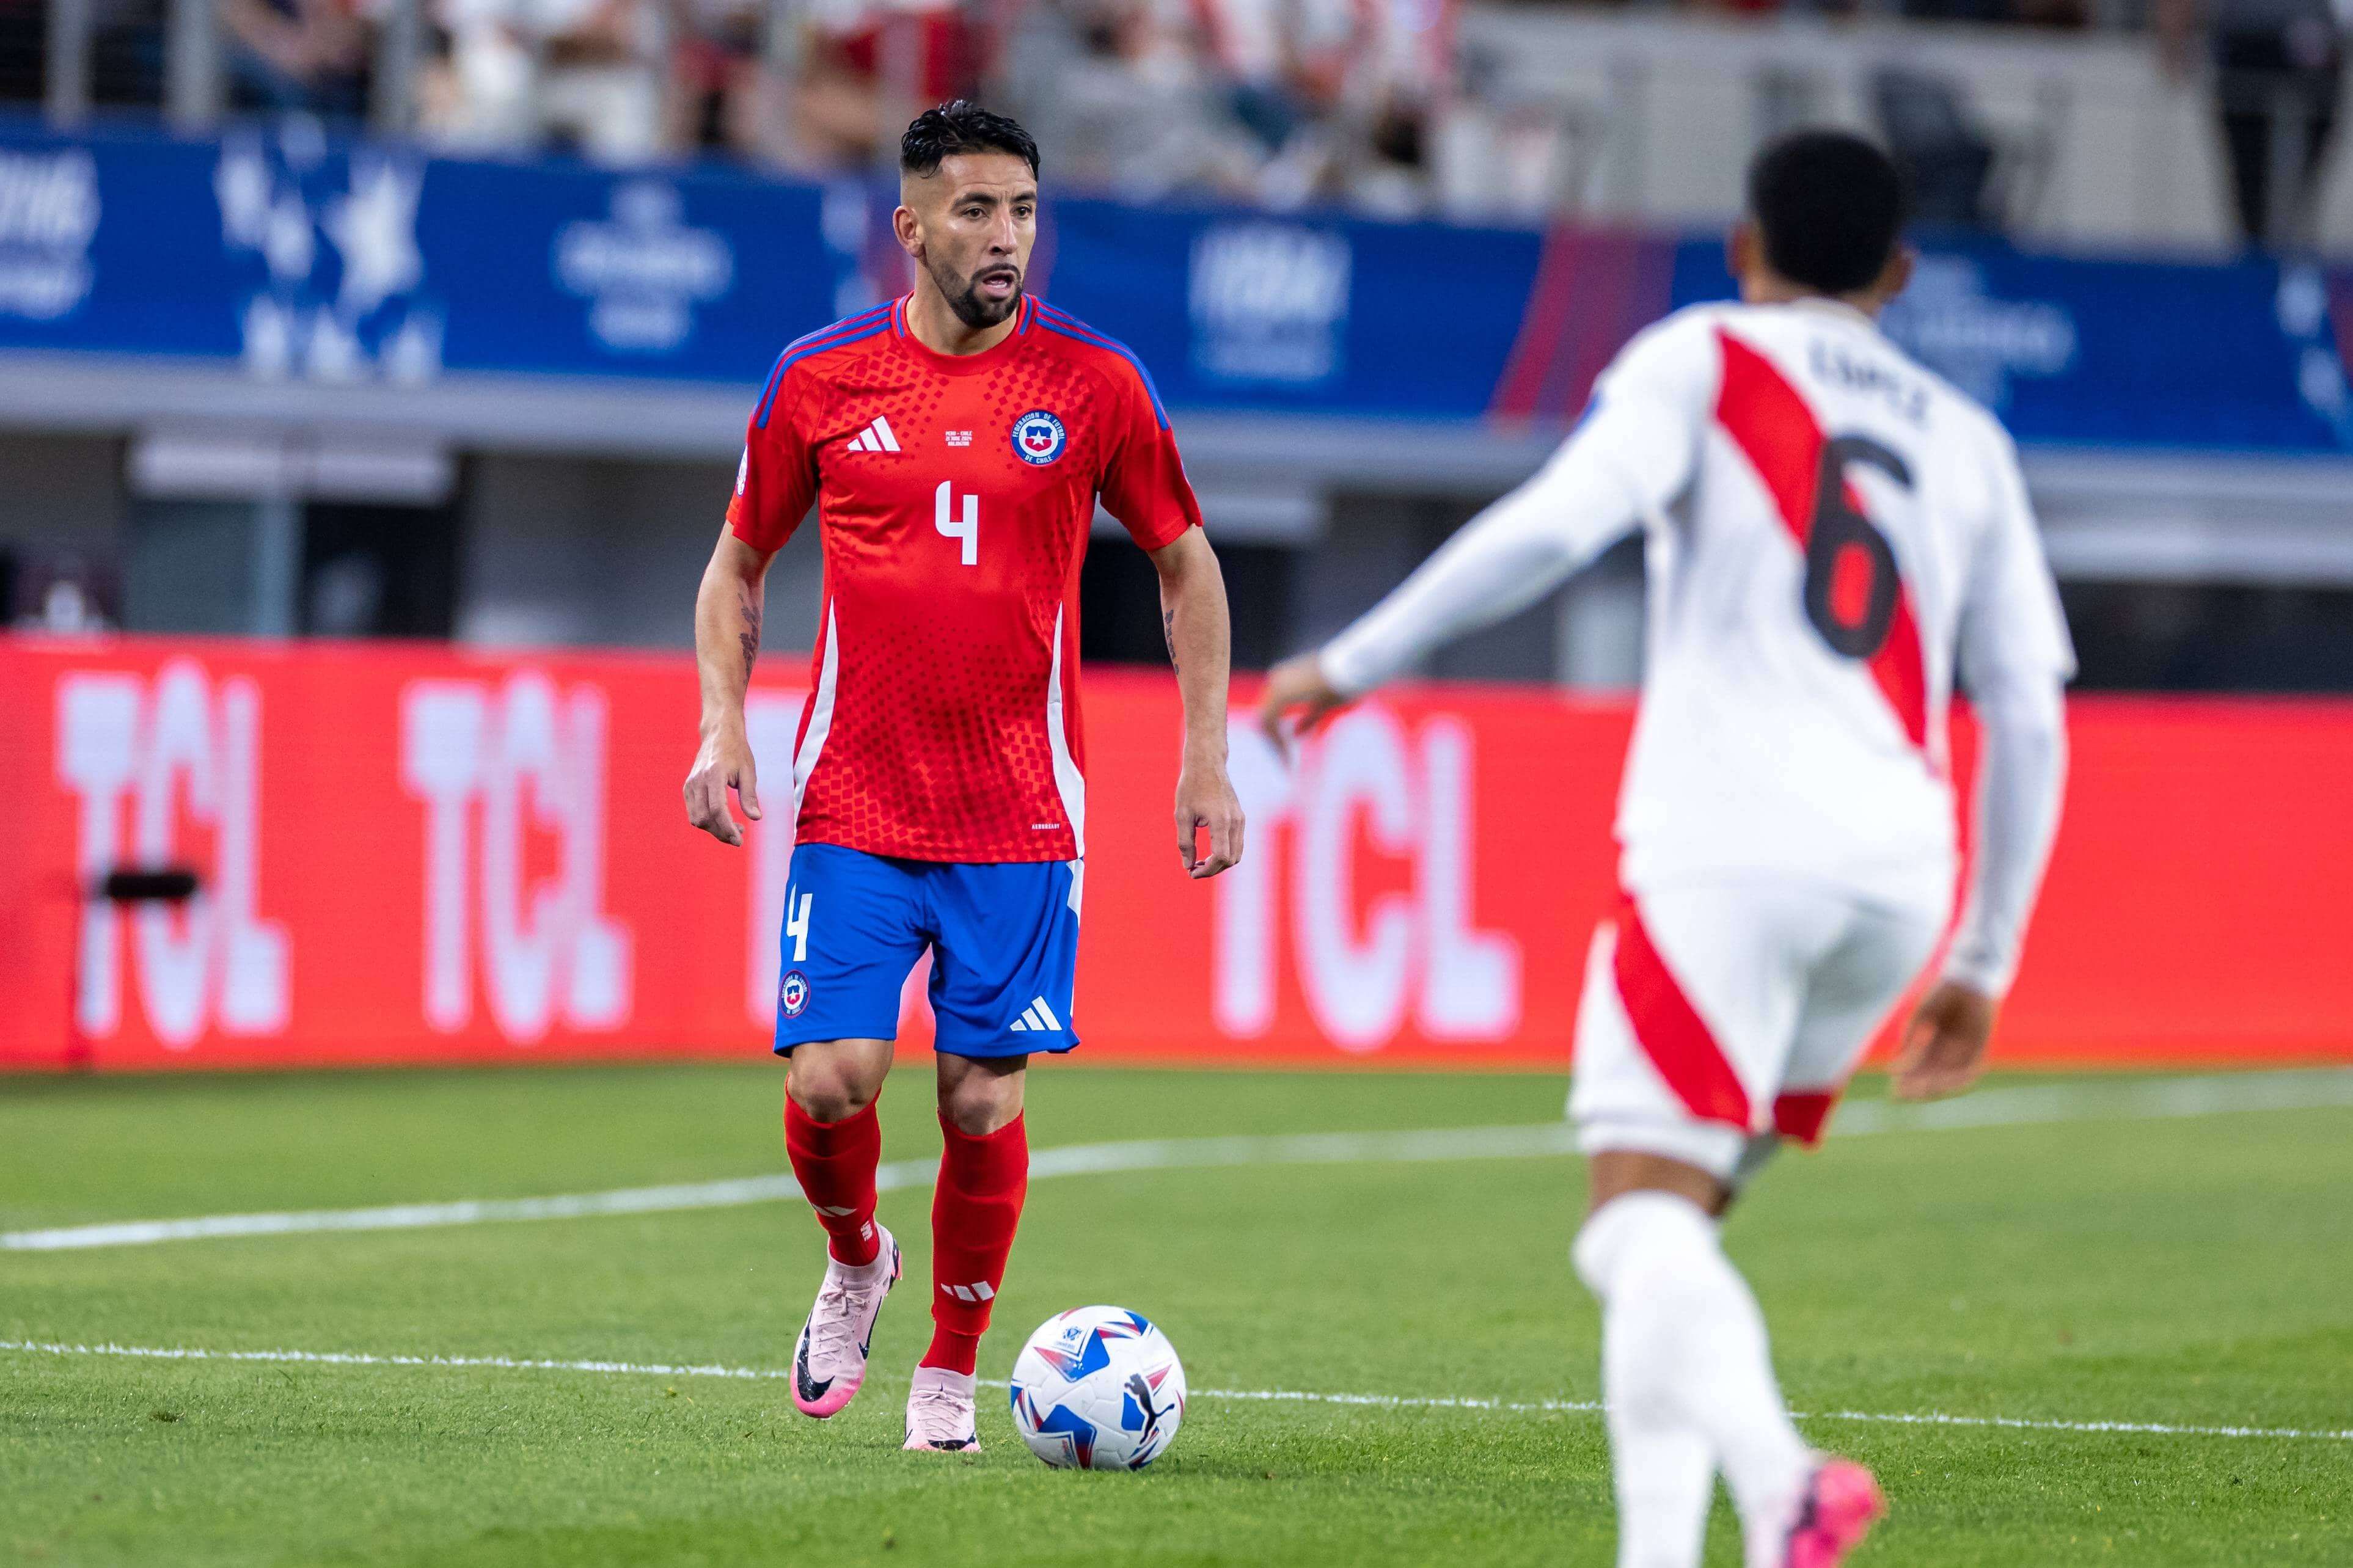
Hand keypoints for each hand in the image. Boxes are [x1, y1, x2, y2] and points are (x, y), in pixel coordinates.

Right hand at [683, 724, 761, 846]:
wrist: (718, 734)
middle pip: (705, 818)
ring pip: (697, 819)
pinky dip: (707, 822)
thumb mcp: (748, 772)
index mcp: (714, 774)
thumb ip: (749, 796)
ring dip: (714, 830)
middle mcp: (698, 780)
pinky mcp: (687, 788)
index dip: (728, 828)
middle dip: (722, 833)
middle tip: (740, 835)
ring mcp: (690, 785)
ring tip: (734, 829)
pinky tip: (722, 820)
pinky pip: (693, 813)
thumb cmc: (737, 751)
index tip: (739, 841)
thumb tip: (756, 818)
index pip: (718, 809)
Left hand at [1175, 756, 1243, 878]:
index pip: (1221, 857)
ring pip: (1237, 854)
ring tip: (1199, 862)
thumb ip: (1185, 842)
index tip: (1191, 872)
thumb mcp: (1182, 815)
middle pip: (1231, 859)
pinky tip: (1209, 852)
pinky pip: (1237, 844)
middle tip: (1193, 869)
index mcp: (1221, 821)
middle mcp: (1236, 822)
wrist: (1207, 763)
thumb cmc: (1191, 787)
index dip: (1207, 870)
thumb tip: (1188, 866)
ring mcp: (1241, 819)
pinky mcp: (1240, 817)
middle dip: (1213, 869)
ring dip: (1220, 863)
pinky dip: (1225, 853)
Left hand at [1256, 653, 1348, 759]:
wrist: (1355, 668)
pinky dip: (1277, 741)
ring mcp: (1277, 683)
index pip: (1272, 712)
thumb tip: (1295, 735)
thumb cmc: (1346, 682)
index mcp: (1285, 678)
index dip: (1277, 735)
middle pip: (1264, 717)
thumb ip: (1308, 719)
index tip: (1286, 754)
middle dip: (1273, 743)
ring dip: (1275, 745)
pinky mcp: (1281, 692)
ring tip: (1287, 763)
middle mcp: (1277, 677)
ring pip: (1264, 722)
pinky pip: (1270, 723)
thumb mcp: (1324, 706)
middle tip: (1284, 764)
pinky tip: (1288, 755)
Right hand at [1892, 980, 1997, 1100]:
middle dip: (1918, 1087)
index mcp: (1933, 1041)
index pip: (1918, 1067)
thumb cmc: (1941, 993)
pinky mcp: (1980, 1049)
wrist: (1967, 979)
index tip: (1893, 1091)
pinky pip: (1969, 1071)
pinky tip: (1941, 1084)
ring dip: (1935, 1086)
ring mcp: (1965, 1050)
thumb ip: (1909, 1043)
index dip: (1906, 1080)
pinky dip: (1956, 1079)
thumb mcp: (1919, 1020)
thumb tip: (1893, 1067)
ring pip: (1949, 1077)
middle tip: (1904, 1095)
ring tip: (1920, 1091)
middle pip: (1932, 1076)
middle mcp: (1949, 1049)